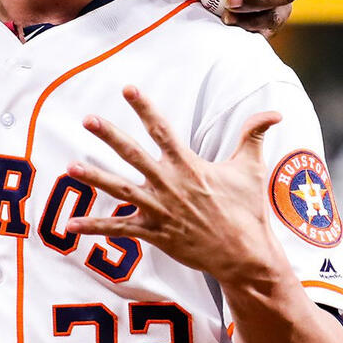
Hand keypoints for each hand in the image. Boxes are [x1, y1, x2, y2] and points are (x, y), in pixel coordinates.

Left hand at [63, 86, 282, 284]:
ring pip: (119, 189)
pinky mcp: (153, 233)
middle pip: (133, 154)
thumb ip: (253, 137)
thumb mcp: (251, 169)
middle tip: (88, 119)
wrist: (244, 254)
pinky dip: (93, 227)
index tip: (127, 89)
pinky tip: (69, 226)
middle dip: (110, 135)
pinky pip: (118, 228)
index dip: (145, 108)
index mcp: (188, 165)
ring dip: (94, 177)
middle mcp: (169, 183)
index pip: (163, 129)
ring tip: (69, 167)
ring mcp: (159, 208)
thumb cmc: (246, 210)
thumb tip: (274, 112)